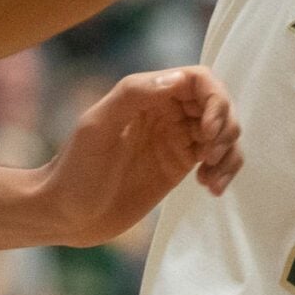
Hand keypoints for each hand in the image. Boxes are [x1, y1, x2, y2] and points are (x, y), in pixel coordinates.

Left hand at [35, 67, 243, 246]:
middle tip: (208, 156)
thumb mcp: (97, 127)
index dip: (216, 99)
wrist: (66, 216)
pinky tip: (210, 188)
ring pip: (224, 133)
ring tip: (209, 178)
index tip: (208, 130)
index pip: (200, 80)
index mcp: (148, 94)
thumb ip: (134, 94)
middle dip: (225, 127)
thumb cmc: (75, 170)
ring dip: (229, 152)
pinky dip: (226, 171)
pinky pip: (218, 160)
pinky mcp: (181, 167)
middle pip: (219, 104)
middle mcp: (166, 112)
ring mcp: (176, 140)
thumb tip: (179, 79)